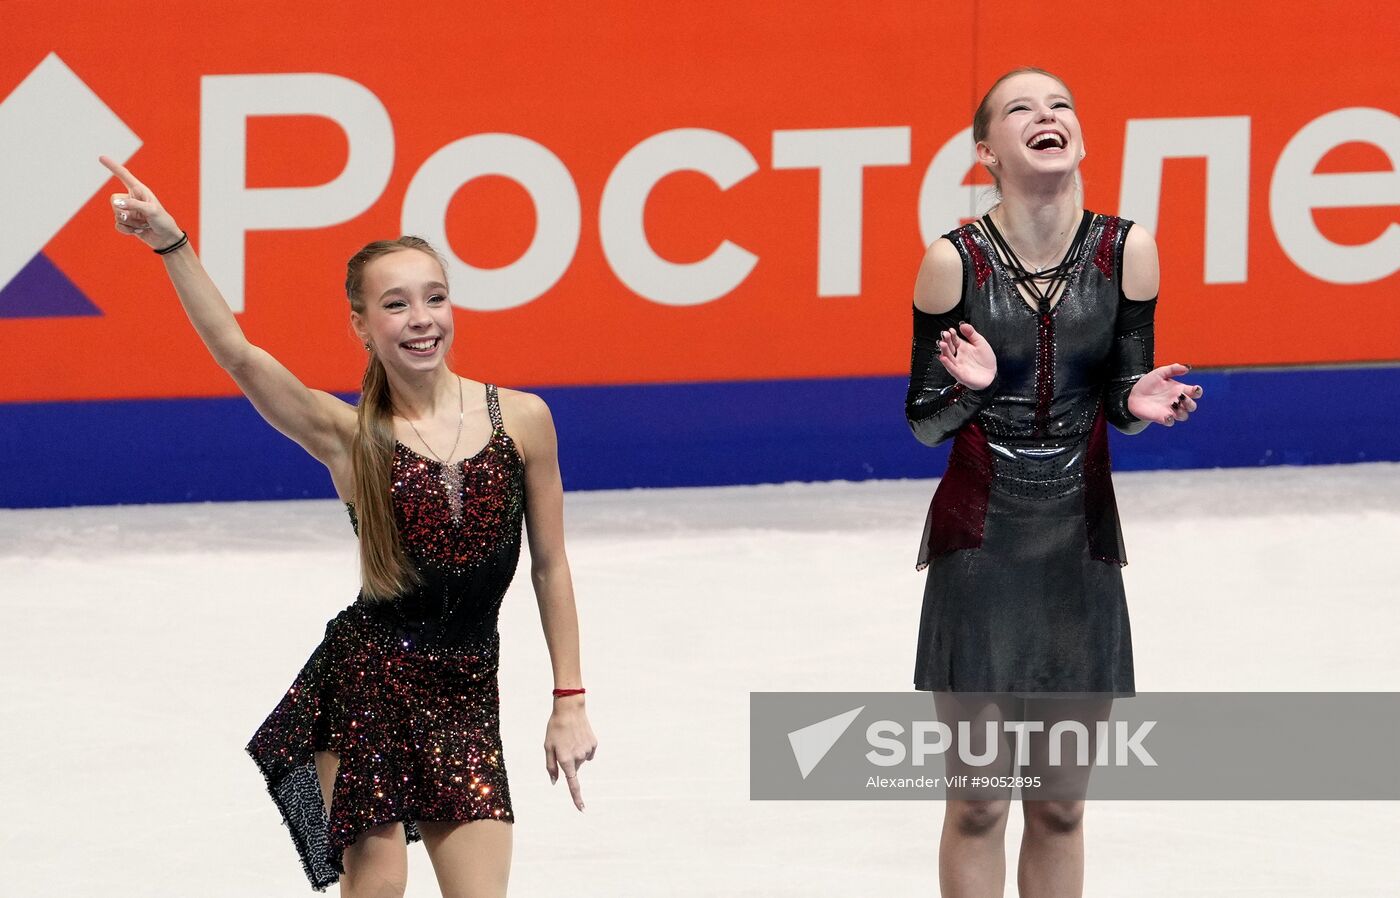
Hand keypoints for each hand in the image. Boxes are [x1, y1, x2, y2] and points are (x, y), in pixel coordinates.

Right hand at [98, 155, 182, 249]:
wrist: (166, 239)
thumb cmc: (163, 221)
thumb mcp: (151, 210)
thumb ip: (134, 205)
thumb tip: (116, 203)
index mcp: (139, 191)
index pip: (124, 175)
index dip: (113, 166)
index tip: (101, 157)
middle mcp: (132, 199)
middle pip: (113, 200)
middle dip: (125, 211)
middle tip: (142, 218)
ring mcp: (129, 211)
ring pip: (116, 214)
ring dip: (130, 223)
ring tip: (144, 224)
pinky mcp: (127, 222)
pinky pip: (117, 225)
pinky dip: (127, 230)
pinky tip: (139, 231)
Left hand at [544, 696, 596, 811]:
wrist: (570, 709)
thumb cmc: (555, 728)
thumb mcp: (548, 747)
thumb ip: (550, 766)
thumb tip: (555, 782)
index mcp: (565, 760)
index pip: (572, 784)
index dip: (577, 798)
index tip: (582, 809)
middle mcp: (578, 757)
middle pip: (574, 768)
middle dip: (568, 761)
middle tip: (562, 745)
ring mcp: (587, 750)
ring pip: (581, 759)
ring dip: (575, 752)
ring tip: (570, 737)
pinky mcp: (594, 743)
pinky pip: (588, 752)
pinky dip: (583, 746)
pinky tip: (579, 735)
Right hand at [937, 322, 996, 389]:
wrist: (992, 374)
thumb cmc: (985, 359)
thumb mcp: (980, 342)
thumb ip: (971, 333)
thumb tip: (962, 324)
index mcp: (962, 347)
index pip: (954, 339)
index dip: (951, 334)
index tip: (951, 330)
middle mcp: (958, 355)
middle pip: (949, 348)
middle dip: (946, 341)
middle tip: (944, 334)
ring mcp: (958, 365)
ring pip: (948, 357)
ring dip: (944, 351)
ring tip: (942, 344)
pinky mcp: (959, 374)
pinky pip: (952, 369)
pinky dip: (947, 364)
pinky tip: (943, 358)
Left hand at [1127, 363, 1203, 426]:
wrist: (1133, 395)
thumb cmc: (1148, 384)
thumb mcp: (1160, 372)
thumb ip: (1174, 369)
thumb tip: (1188, 368)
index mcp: (1179, 389)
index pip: (1196, 393)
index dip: (1198, 391)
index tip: (1194, 389)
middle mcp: (1177, 401)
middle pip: (1192, 406)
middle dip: (1190, 403)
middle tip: (1180, 397)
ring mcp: (1170, 410)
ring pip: (1184, 416)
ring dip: (1182, 412)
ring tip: (1173, 404)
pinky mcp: (1161, 418)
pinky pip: (1170, 422)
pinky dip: (1171, 420)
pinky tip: (1167, 415)